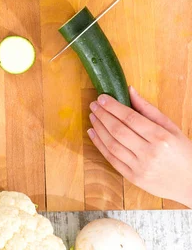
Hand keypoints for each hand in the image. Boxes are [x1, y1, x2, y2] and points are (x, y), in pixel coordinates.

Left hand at [87, 86, 191, 206]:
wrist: (191, 184)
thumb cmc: (183, 152)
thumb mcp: (171, 127)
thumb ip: (148, 109)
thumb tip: (129, 90)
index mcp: (160, 138)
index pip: (130, 118)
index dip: (113, 106)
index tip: (102, 97)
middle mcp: (149, 153)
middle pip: (118, 130)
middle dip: (103, 115)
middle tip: (93, 104)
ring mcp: (140, 168)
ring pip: (112, 145)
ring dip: (99, 128)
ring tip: (93, 116)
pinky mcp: (134, 178)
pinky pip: (112, 160)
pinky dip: (99, 145)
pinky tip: (93, 133)